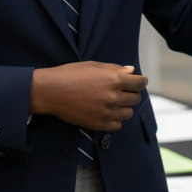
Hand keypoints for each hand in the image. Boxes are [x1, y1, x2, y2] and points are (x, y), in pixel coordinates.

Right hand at [29, 62, 146, 130]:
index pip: (140, 83)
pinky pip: (118, 125)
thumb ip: (115, 69)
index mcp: (114, 79)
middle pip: (135, 99)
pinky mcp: (99, 124)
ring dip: (123, 107)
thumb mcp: (94, 66)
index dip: (140, 82)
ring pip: (128, 113)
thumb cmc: (71, 74)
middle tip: (121, 92)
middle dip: (131, 94)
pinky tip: (106, 112)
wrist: (51, 91)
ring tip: (111, 102)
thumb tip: (132, 71)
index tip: (137, 83)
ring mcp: (107, 112)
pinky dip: (115, 120)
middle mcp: (113, 96)